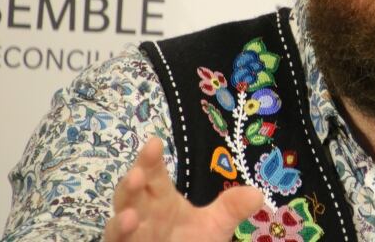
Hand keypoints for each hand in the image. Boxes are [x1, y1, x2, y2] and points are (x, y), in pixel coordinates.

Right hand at [105, 137, 263, 241]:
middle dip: (131, 183)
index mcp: (160, 198)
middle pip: (131, 194)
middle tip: (138, 174)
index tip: (155, 142)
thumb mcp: (214, 226)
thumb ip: (231, 209)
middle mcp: (141, 214)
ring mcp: (130, 236)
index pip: (153, 173)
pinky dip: (119, 238)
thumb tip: (258, 194)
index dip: (151, 159)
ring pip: (117, 225)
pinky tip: (127, 229)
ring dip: (120, 221)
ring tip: (130, 215)